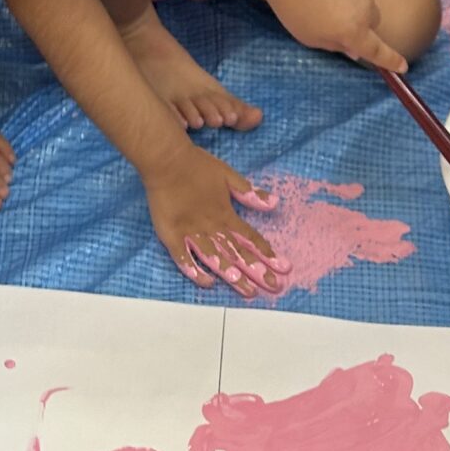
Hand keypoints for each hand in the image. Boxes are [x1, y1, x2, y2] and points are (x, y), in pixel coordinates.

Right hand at [146, 146, 282, 297]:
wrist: (166, 160)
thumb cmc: (196, 166)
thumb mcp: (228, 175)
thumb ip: (249, 193)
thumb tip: (274, 203)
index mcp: (226, 215)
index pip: (251, 238)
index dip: (267, 254)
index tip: (283, 268)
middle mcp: (212, 227)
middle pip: (237, 253)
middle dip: (256, 271)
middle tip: (273, 287)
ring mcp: (191, 233)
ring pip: (215, 259)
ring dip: (232, 275)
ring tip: (248, 290)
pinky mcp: (171, 236)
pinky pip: (184, 258)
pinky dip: (194, 271)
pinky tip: (207, 283)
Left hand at [270, 0, 402, 72]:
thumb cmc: (292, 5)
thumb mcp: (309, 36)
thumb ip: (335, 45)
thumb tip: (355, 49)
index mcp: (352, 30)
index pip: (377, 50)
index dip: (390, 60)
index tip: (403, 66)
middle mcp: (365, 8)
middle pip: (373, 21)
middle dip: (361, 24)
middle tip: (333, 18)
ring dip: (351, 0)